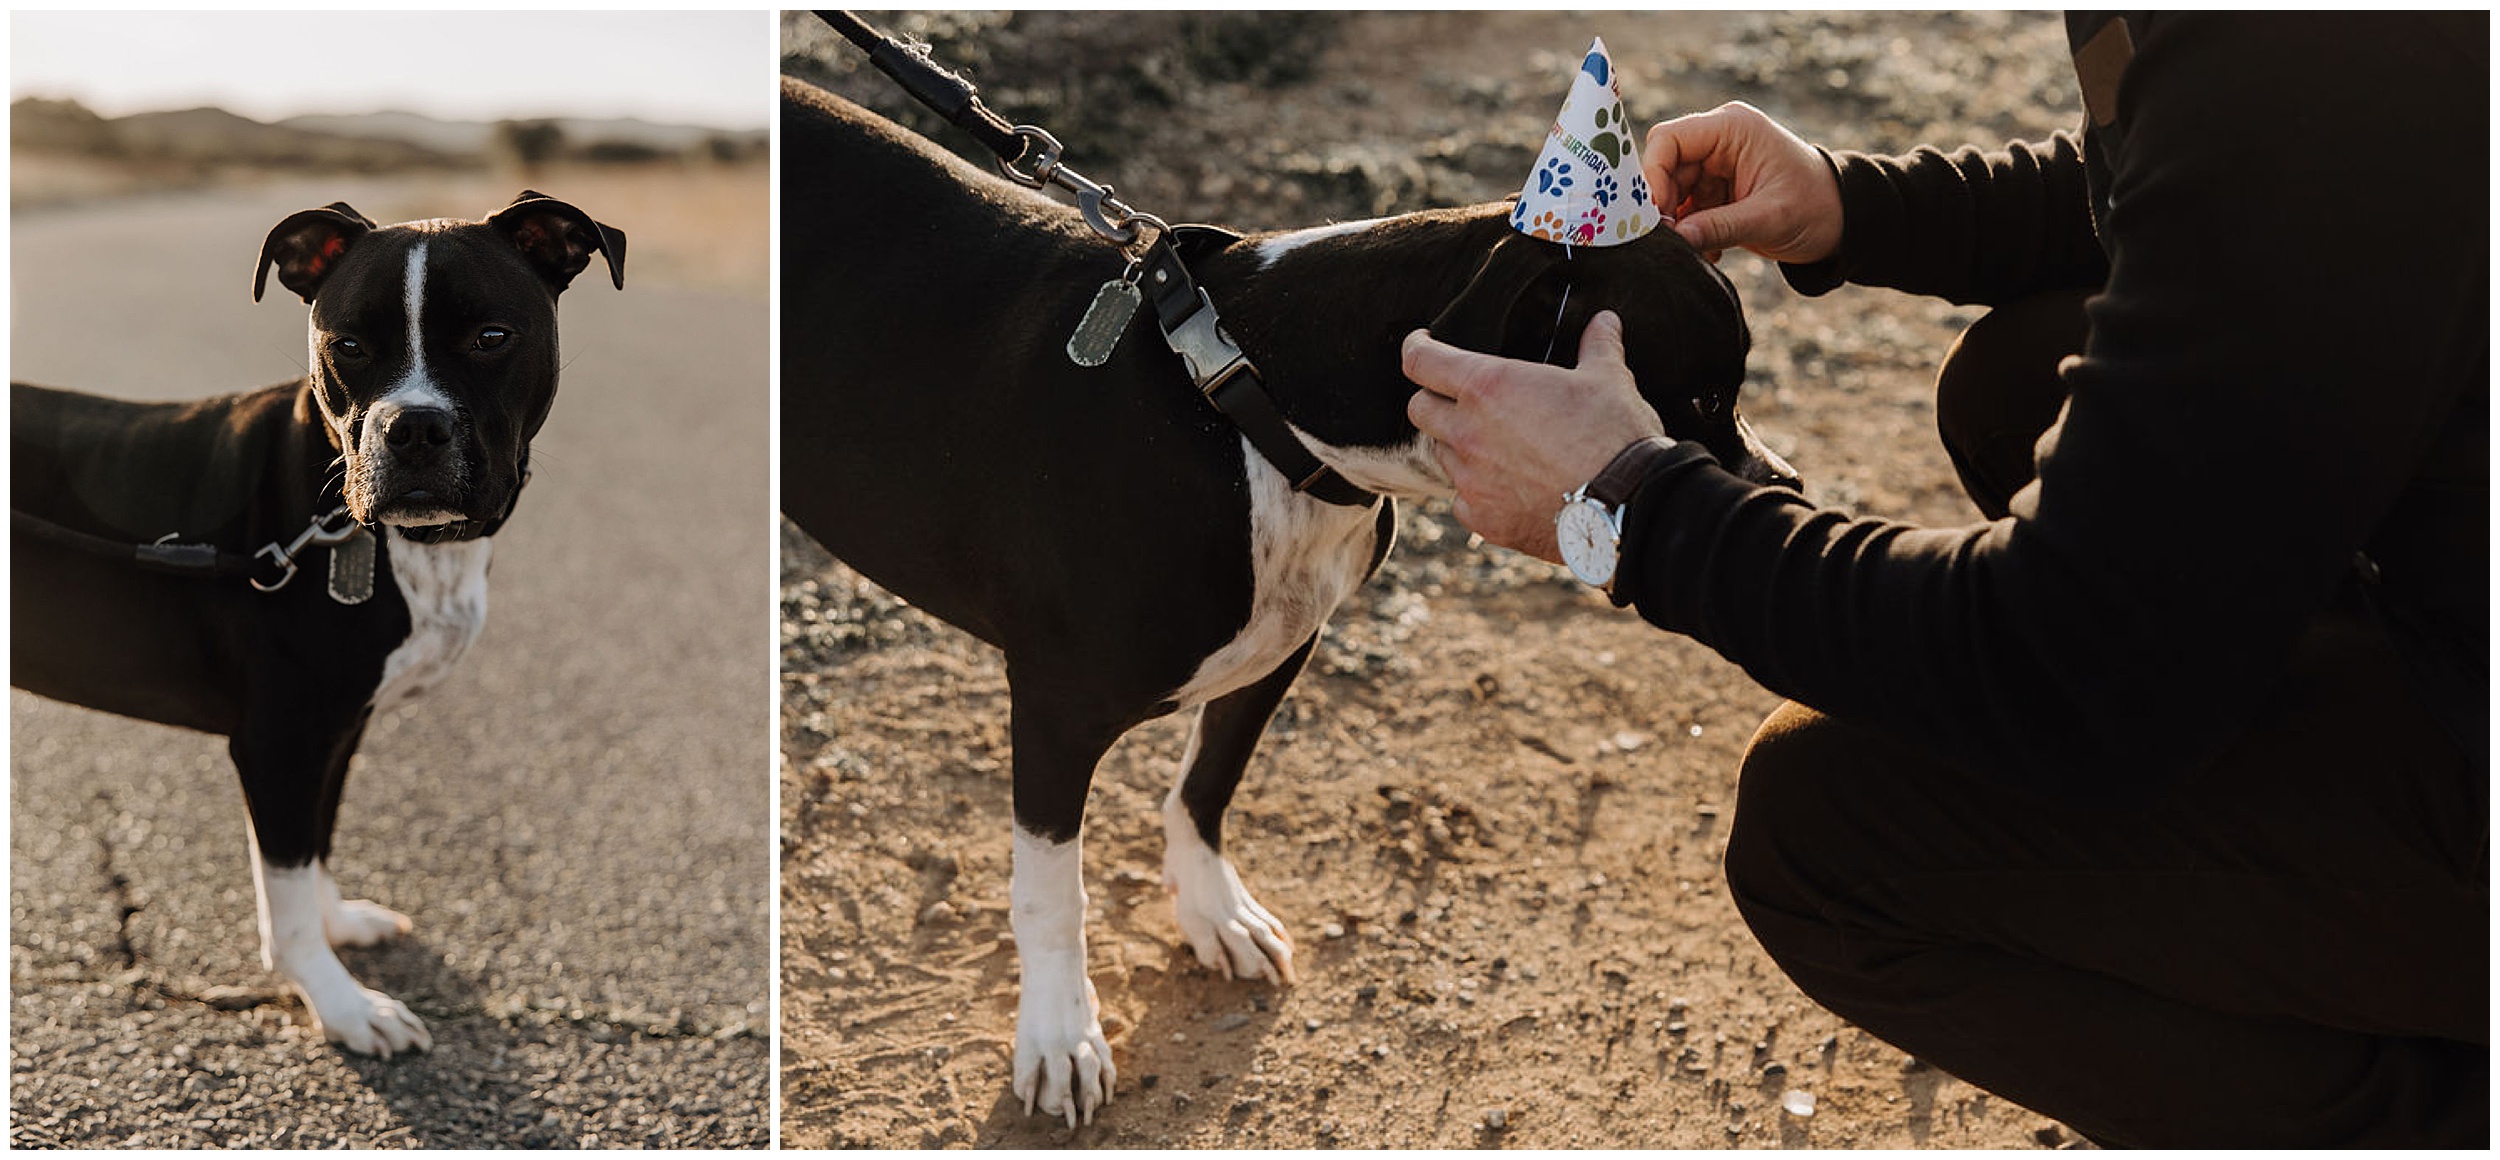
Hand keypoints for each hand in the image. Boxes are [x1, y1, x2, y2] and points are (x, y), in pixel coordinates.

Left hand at [1403, 311, 1664, 563]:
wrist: (1627, 505)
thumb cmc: (1615, 435)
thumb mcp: (1609, 380)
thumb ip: (1598, 346)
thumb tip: (1604, 321)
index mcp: (1488, 387)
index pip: (1422, 361)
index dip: (1416, 348)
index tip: (1421, 344)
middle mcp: (1468, 432)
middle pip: (1419, 409)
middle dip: (1433, 399)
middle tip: (1458, 399)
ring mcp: (1471, 480)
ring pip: (1441, 455)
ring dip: (1457, 446)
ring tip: (1492, 445)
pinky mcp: (1484, 519)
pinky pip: (1461, 501)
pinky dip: (1474, 492)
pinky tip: (1503, 488)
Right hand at [1643, 101, 1842, 263]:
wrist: (1842, 221)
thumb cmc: (1816, 207)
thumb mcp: (1769, 218)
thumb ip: (1719, 226)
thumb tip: (1674, 239)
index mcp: (1733, 128)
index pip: (1669, 139)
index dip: (1653, 175)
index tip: (1657, 215)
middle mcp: (1719, 140)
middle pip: (1665, 166)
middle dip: (1664, 205)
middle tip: (1671, 241)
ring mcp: (1716, 165)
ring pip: (1671, 190)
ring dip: (1678, 223)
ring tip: (1699, 249)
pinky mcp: (1716, 189)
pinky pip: (1686, 207)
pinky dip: (1691, 231)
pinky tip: (1711, 251)